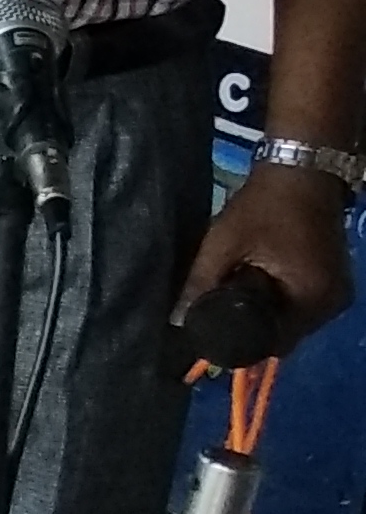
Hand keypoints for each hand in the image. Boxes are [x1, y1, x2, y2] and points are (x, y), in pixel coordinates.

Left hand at [179, 162, 353, 345]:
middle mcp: (331, 304)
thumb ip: (200, 283)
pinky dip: (280, 302)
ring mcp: (336, 292)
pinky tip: (257, 286)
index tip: (213, 334)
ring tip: (236, 296)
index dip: (242, 342)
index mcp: (312, 299)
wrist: (302, 170)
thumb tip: (177, 320)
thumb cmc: (264, 206)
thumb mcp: (224, 243)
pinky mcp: (332, 281)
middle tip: (218, 313)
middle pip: (285, 335)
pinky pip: (302, 305)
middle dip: (252, 328)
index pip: (275, 343)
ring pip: (293, 321)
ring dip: (266, 315)